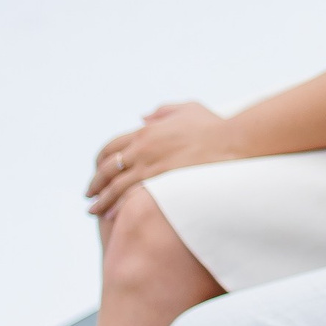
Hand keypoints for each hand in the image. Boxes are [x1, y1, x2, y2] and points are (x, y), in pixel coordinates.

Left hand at [89, 101, 236, 214]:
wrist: (236, 141)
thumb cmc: (216, 126)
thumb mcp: (187, 109)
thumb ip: (163, 111)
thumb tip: (143, 116)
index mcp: (147, 131)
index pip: (111, 147)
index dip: (100, 161)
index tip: (97, 171)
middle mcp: (143, 149)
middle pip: (107, 168)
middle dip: (95, 184)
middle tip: (89, 196)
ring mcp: (152, 167)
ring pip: (115, 186)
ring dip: (102, 200)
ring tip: (94, 211)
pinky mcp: (162, 183)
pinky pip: (131, 197)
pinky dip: (118, 206)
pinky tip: (112, 216)